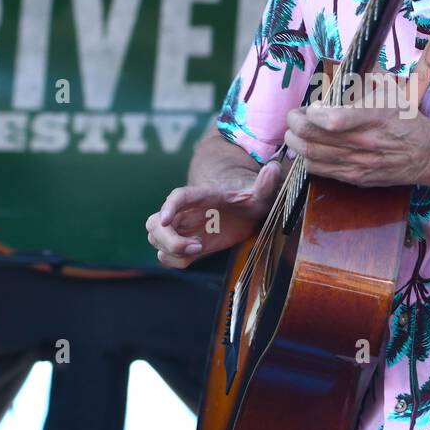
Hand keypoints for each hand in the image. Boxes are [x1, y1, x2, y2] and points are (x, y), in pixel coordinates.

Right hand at [145, 161, 284, 268]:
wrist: (245, 208)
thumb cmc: (249, 197)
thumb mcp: (261, 192)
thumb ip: (266, 184)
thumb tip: (274, 169)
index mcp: (202, 196)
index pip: (178, 197)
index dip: (168, 207)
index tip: (165, 220)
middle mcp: (185, 211)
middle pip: (155, 222)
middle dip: (168, 239)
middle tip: (197, 247)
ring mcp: (183, 228)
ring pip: (155, 238)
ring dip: (171, 250)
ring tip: (198, 249)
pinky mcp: (186, 244)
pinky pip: (166, 255)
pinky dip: (176, 260)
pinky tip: (197, 255)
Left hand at [284, 86, 429, 188]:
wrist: (426, 153)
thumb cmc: (405, 117)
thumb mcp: (389, 91)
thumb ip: (363, 80)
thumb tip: (338, 69)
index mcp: (373, 116)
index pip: (332, 121)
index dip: (312, 114)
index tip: (312, 106)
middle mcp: (364, 142)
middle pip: (313, 139)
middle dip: (295, 125)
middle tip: (294, 117)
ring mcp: (358, 163)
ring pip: (311, 157)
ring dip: (295, 143)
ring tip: (296, 132)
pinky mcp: (355, 178)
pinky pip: (320, 171)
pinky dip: (307, 158)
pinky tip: (309, 148)